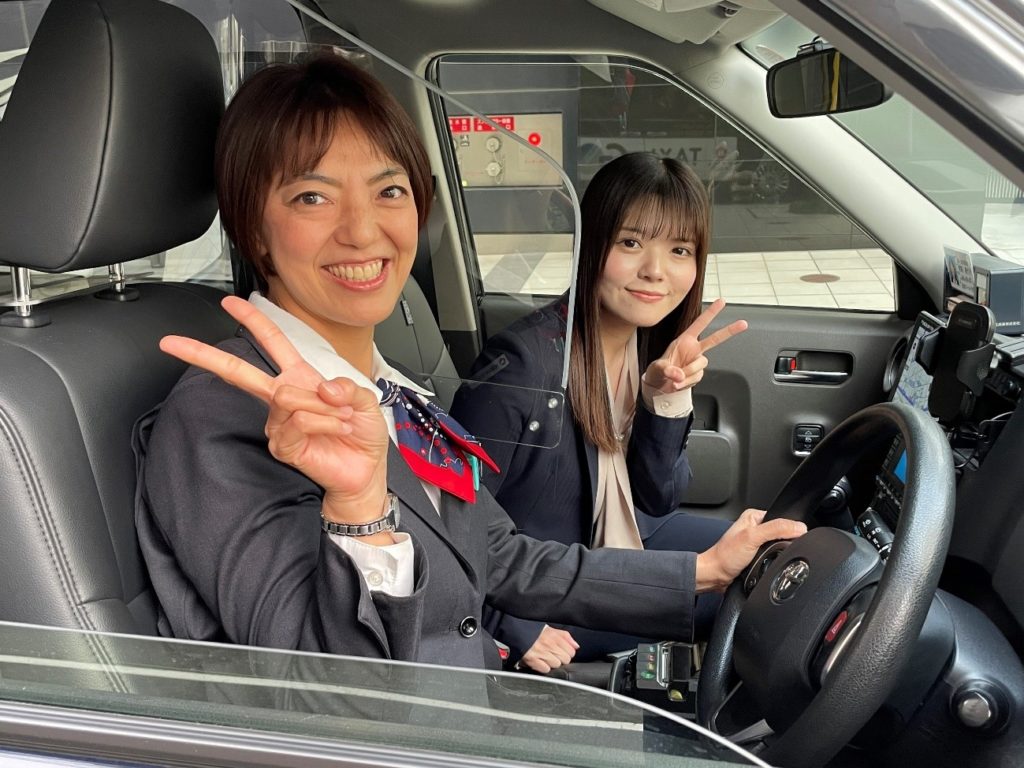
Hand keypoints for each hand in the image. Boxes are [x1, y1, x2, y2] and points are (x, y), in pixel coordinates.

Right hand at [159, 296, 389, 521]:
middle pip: (238, 371)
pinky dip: (324, 422)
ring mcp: (279, 422)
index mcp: (300, 377)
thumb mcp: (364, 400)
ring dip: (324, 406)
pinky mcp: (282, 444)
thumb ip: (347, 386)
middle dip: (204, 355)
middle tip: (172, 342)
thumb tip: (323, 386)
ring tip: (341, 418)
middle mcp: (283, 396)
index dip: (253, 320)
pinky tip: (336, 429)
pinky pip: (299, 421)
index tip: (229, 303)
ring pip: (288, 397)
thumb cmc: (360, 434)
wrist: (364, 471)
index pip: (272, 342)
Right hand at [518, 626, 579, 673]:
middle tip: (553, 654)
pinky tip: (540, 662)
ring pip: (556, 665)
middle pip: (565, 659)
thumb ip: (565, 636)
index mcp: (554, 636)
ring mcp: (541, 653)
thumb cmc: (533, 631)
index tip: (562, 651)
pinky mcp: (532, 660)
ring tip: (546, 658)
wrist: (516, 632)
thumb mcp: (551, 629)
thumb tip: (576, 646)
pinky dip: (543, 667)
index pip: (571, 651)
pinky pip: (545, 669)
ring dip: (552, 663)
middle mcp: (549, 644)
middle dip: (560, 658)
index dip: (567, 652)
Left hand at [644, 298, 747, 393]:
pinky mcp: (698, 374)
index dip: (711, 312)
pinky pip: (697, 378)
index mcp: (684, 340)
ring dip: (688, 373)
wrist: (659, 387)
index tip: (722, 301)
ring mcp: (696, 362)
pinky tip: (678, 383)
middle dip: (729, 331)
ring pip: (701, 365)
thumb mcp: (657, 369)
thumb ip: (667, 370)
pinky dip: (687, 382)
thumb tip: (679, 374)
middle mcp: (693, 349)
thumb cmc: (657, 372)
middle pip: (715, 339)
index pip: (699, 324)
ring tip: (675, 378)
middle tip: (743, 323)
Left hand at [695, 509, 806, 592]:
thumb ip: (775, 529)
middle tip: (773, 552)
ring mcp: (758, 543)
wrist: (715, 576)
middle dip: (784, 544)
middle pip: (783, 534)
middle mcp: (756, 527)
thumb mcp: (752, 537)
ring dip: (778, 555)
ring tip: (768, 559)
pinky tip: (768, 565)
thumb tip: (799, 527)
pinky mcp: (759, 556)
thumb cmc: (725, 556)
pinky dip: (774, 562)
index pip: (783, 519)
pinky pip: (775, 558)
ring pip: (780, 548)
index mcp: (754, 516)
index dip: (791, 529)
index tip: (792, 539)